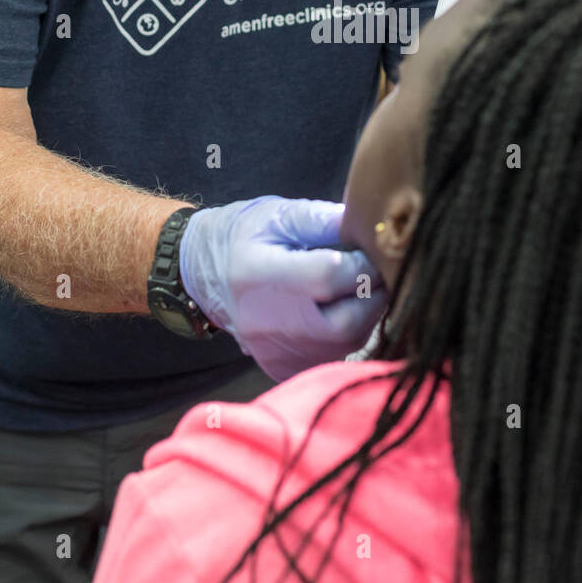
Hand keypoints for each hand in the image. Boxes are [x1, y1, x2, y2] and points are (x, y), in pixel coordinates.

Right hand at [178, 196, 387, 381]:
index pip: (328, 277)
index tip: (371, 249)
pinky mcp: (282, 367)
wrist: (205, 274)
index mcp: (258, 274)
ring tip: (360, 287)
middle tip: (376, 270)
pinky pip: (333, 357)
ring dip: (367, 314)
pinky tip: (343, 309)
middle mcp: (263, 322)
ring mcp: (273, 351)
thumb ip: (321, 218)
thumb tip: (366, 226)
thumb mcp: (276, 215)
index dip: (362, 263)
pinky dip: (350, 333)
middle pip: (344, 322)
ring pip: (346, 343)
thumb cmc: (244, 237)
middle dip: (373, 294)